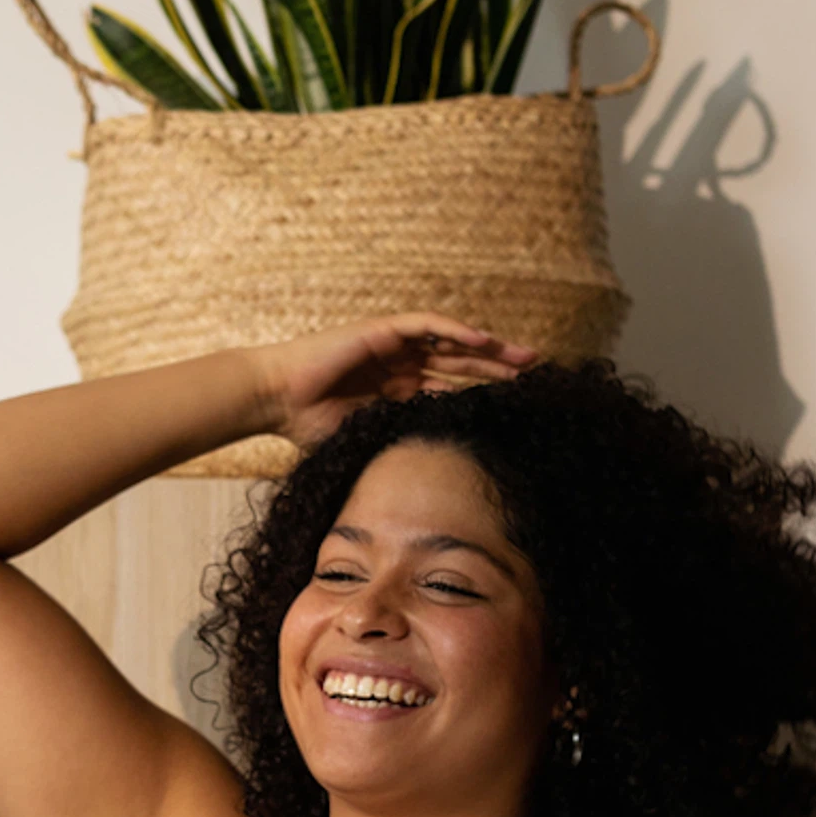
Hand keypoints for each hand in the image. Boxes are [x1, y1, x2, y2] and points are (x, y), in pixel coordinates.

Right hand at [249, 315, 538, 449]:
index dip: (485, 395)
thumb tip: (427, 490)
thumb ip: (395, 451)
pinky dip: (455, 332)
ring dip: (490, 348)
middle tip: (539, 377)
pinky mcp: (382, 330)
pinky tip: (483, 340)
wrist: (276, 400)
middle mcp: (403, 365)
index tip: (519, 407)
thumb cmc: (310, 427)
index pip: (453, 389)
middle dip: (500, 369)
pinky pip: (427, 326)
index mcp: (401, 391)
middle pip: (462, 364)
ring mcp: (394, 346)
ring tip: (525, 357)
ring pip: (453, 342)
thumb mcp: (366, 443)